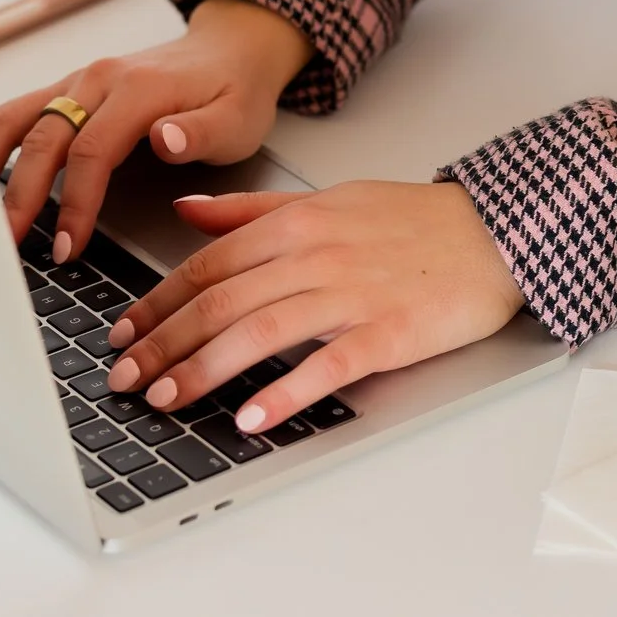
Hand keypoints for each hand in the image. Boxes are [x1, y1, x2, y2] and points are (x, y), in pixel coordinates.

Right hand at [0, 0, 311, 262]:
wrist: (229, 50)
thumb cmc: (232, 91)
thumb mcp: (236, 119)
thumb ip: (200, 133)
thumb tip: (162, 139)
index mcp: (138, 89)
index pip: (91, 151)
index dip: (74, 202)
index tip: (67, 245)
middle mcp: (96, 80)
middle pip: (42, 138)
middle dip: (20, 196)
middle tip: (6, 245)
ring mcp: (74, 84)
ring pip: (12, 117)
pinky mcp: (64, 93)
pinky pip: (14, 114)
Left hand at [103, 182, 525, 430]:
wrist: (495, 233)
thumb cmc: (411, 222)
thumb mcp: (325, 199)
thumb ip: (251, 211)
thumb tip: (186, 210)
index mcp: (295, 223)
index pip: (205, 265)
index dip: (156, 303)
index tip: (122, 334)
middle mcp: (314, 256)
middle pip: (219, 302)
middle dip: (162, 344)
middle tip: (124, 379)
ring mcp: (350, 295)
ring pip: (258, 332)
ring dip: (204, 369)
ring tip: (167, 400)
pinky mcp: (387, 332)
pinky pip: (326, 365)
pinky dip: (285, 392)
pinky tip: (252, 418)